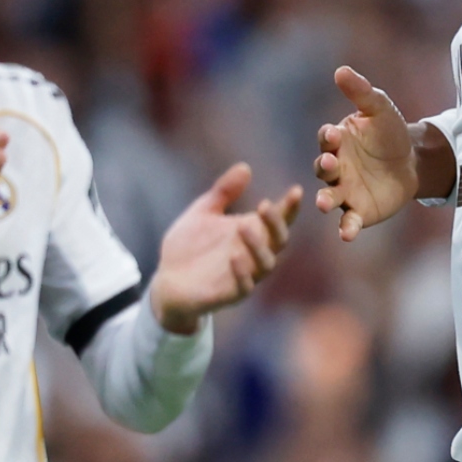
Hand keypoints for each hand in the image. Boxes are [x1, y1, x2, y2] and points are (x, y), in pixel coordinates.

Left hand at [148, 163, 301, 333]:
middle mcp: (254, 254)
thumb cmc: (189, 247)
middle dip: (275, 223)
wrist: (166, 282)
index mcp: (252, 233)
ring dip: (258, 246)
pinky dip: (242, 273)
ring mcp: (245, 276)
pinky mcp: (230, 295)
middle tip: (264, 205)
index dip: (290, 207)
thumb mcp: (203, 212)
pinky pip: (244, 287)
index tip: (295, 190)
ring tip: (244, 226)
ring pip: (266, 264)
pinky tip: (233, 257)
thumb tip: (244, 167)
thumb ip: (223, 192)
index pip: (279, 220)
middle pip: (278, 240)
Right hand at [313, 66, 417, 241]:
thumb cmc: (390, 132)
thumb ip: (361, 92)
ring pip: (329, 197)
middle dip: (324, 167)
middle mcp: (336, 168)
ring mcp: (345, 192)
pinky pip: (348, 221)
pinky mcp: (358, 212)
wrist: (413, 161)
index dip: (328, 138)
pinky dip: (345, 228)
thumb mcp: (380, 108)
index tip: (333, 134)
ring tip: (323, 203)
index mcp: (337, 142)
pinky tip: (346, 234)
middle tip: (330, 165)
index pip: (326, 140)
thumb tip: (341, 70)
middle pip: (323, 170)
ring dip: (325, 200)